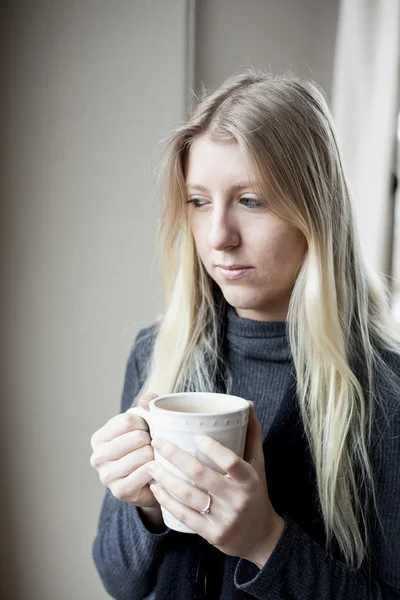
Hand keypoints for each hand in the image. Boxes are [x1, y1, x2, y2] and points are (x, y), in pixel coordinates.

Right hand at [90, 392, 159, 507]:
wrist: (149, 479)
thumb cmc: (144, 445)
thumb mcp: (144, 421)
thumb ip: (147, 403)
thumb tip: (145, 401)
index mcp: (99, 438)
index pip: (127, 421)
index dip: (144, 423)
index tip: (147, 430)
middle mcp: (97, 457)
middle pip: (136, 438)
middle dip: (151, 440)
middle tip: (153, 445)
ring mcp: (106, 476)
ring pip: (142, 455)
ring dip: (155, 455)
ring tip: (155, 456)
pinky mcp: (119, 491)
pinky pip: (144, 473)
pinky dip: (155, 469)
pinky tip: (155, 469)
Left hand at [147, 402, 283, 566]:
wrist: (261, 537)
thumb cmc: (255, 492)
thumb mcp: (258, 464)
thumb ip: (252, 434)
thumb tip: (247, 403)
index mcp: (249, 479)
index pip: (231, 461)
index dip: (213, 448)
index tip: (195, 435)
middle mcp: (237, 499)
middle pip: (201, 475)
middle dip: (175, 456)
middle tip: (157, 442)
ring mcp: (223, 518)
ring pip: (188, 495)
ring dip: (165, 478)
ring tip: (151, 464)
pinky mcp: (211, 534)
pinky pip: (184, 515)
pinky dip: (167, 501)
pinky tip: (156, 488)